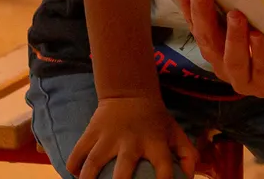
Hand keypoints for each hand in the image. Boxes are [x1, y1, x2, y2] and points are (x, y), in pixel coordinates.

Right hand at [66, 93, 196, 178]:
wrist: (130, 92)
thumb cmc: (155, 120)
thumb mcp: (175, 132)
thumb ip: (187, 154)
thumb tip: (190, 177)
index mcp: (155, 142)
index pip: (164, 166)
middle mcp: (132, 140)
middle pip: (123, 169)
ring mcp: (109, 136)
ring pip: (93, 162)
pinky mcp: (91, 132)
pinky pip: (78, 152)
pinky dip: (74, 167)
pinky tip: (75, 177)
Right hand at [172, 0, 263, 102]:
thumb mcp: (256, 22)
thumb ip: (241, 8)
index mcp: (218, 48)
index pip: (196, 25)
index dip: (186, 4)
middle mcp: (225, 65)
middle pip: (208, 41)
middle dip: (203, 15)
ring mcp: (244, 78)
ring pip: (231, 59)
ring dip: (232, 36)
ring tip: (235, 14)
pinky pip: (261, 69)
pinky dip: (258, 53)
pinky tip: (259, 37)